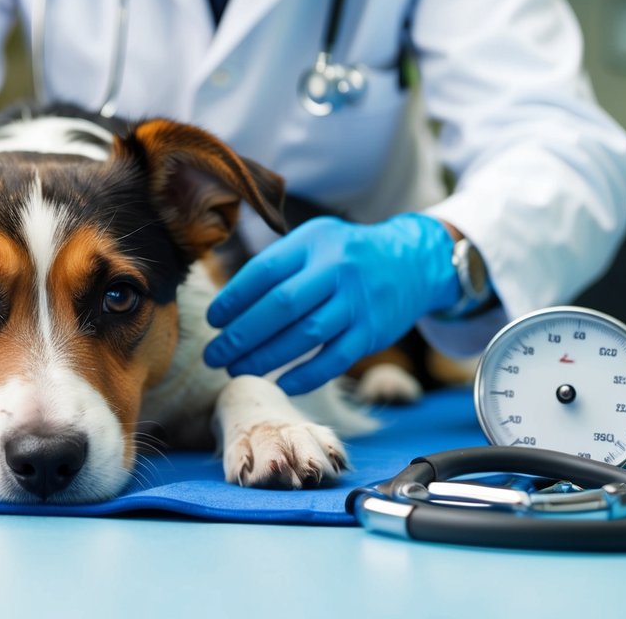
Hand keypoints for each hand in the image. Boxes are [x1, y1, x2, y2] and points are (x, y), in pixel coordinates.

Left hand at [204, 214, 458, 394]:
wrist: (412, 262)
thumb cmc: (344, 255)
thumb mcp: (312, 241)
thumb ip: (276, 265)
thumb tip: (227, 304)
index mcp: (313, 242)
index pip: (264, 272)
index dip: (234, 299)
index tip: (213, 321)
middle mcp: (337, 269)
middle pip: (281, 305)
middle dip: (242, 335)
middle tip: (214, 355)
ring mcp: (357, 302)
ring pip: (305, 335)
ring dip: (265, 358)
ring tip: (236, 370)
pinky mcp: (373, 332)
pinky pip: (334, 360)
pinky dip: (306, 376)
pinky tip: (281, 384)